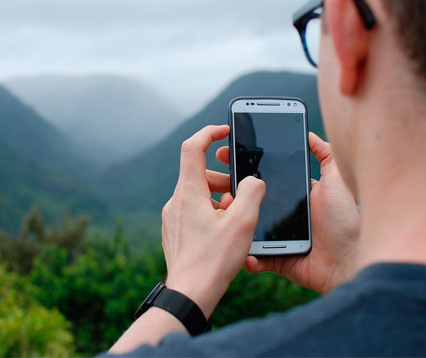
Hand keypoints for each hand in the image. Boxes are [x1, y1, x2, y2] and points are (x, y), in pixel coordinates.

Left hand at [162, 125, 265, 318]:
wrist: (190, 294)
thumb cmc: (214, 260)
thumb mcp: (242, 223)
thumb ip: (252, 193)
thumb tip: (253, 181)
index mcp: (188, 193)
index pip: (192, 147)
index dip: (209, 133)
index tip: (224, 131)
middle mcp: (175, 201)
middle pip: (200, 174)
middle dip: (224, 178)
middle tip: (241, 195)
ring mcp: (172, 217)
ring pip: (198, 194)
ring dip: (219, 198)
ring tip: (235, 219)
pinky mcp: (174, 231)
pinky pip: (193, 211)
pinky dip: (210, 212)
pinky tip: (223, 233)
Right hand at [216, 132, 360, 293]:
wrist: (350, 260)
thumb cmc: (346, 220)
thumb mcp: (338, 180)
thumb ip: (326, 155)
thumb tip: (309, 134)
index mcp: (295, 195)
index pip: (265, 178)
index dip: (246, 168)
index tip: (226, 155)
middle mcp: (285, 215)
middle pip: (252, 202)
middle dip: (232, 193)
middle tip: (215, 183)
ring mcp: (279, 238)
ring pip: (249, 228)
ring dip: (235, 221)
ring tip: (225, 212)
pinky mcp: (277, 259)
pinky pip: (256, 258)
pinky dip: (248, 255)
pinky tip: (241, 247)